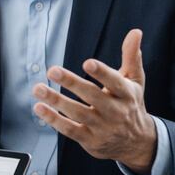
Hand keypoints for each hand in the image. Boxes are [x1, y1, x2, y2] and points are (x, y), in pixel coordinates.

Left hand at [32, 28, 157, 173]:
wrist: (136, 142)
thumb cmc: (130, 104)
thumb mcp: (134, 81)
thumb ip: (132, 56)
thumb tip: (135, 31)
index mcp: (127, 94)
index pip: (115, 82)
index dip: (102, 73)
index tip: (87, 63)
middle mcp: (116, 112)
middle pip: (92, 96)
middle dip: (71, 83)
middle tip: (52, 70)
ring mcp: (102, 127)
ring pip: (77, 113)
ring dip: (56, 101)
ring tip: (38, 88)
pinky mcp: (90, 140)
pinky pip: (70, 130)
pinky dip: (54, 120)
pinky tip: (39, 108)